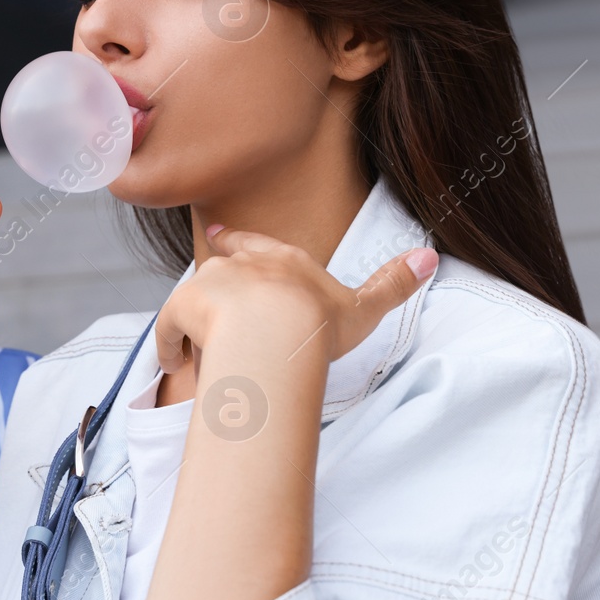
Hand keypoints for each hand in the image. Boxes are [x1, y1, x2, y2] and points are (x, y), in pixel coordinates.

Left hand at [154, 224, 437, 379]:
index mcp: (282, 260)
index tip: (221, 237)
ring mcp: (210, 283)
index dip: (239, 243)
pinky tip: (175, 362)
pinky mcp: (184, 307)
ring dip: (192, 320)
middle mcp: (243, 264)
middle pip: (220, 267)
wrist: (276, 330)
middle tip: (204, 288)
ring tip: (193, 348)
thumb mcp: (364, 306)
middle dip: (213, 277)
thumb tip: (430, 256)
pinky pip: (169, 328)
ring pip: (194, 298)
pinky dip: (170, 344)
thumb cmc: (320, 323)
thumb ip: (393, 284)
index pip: (255, 245)